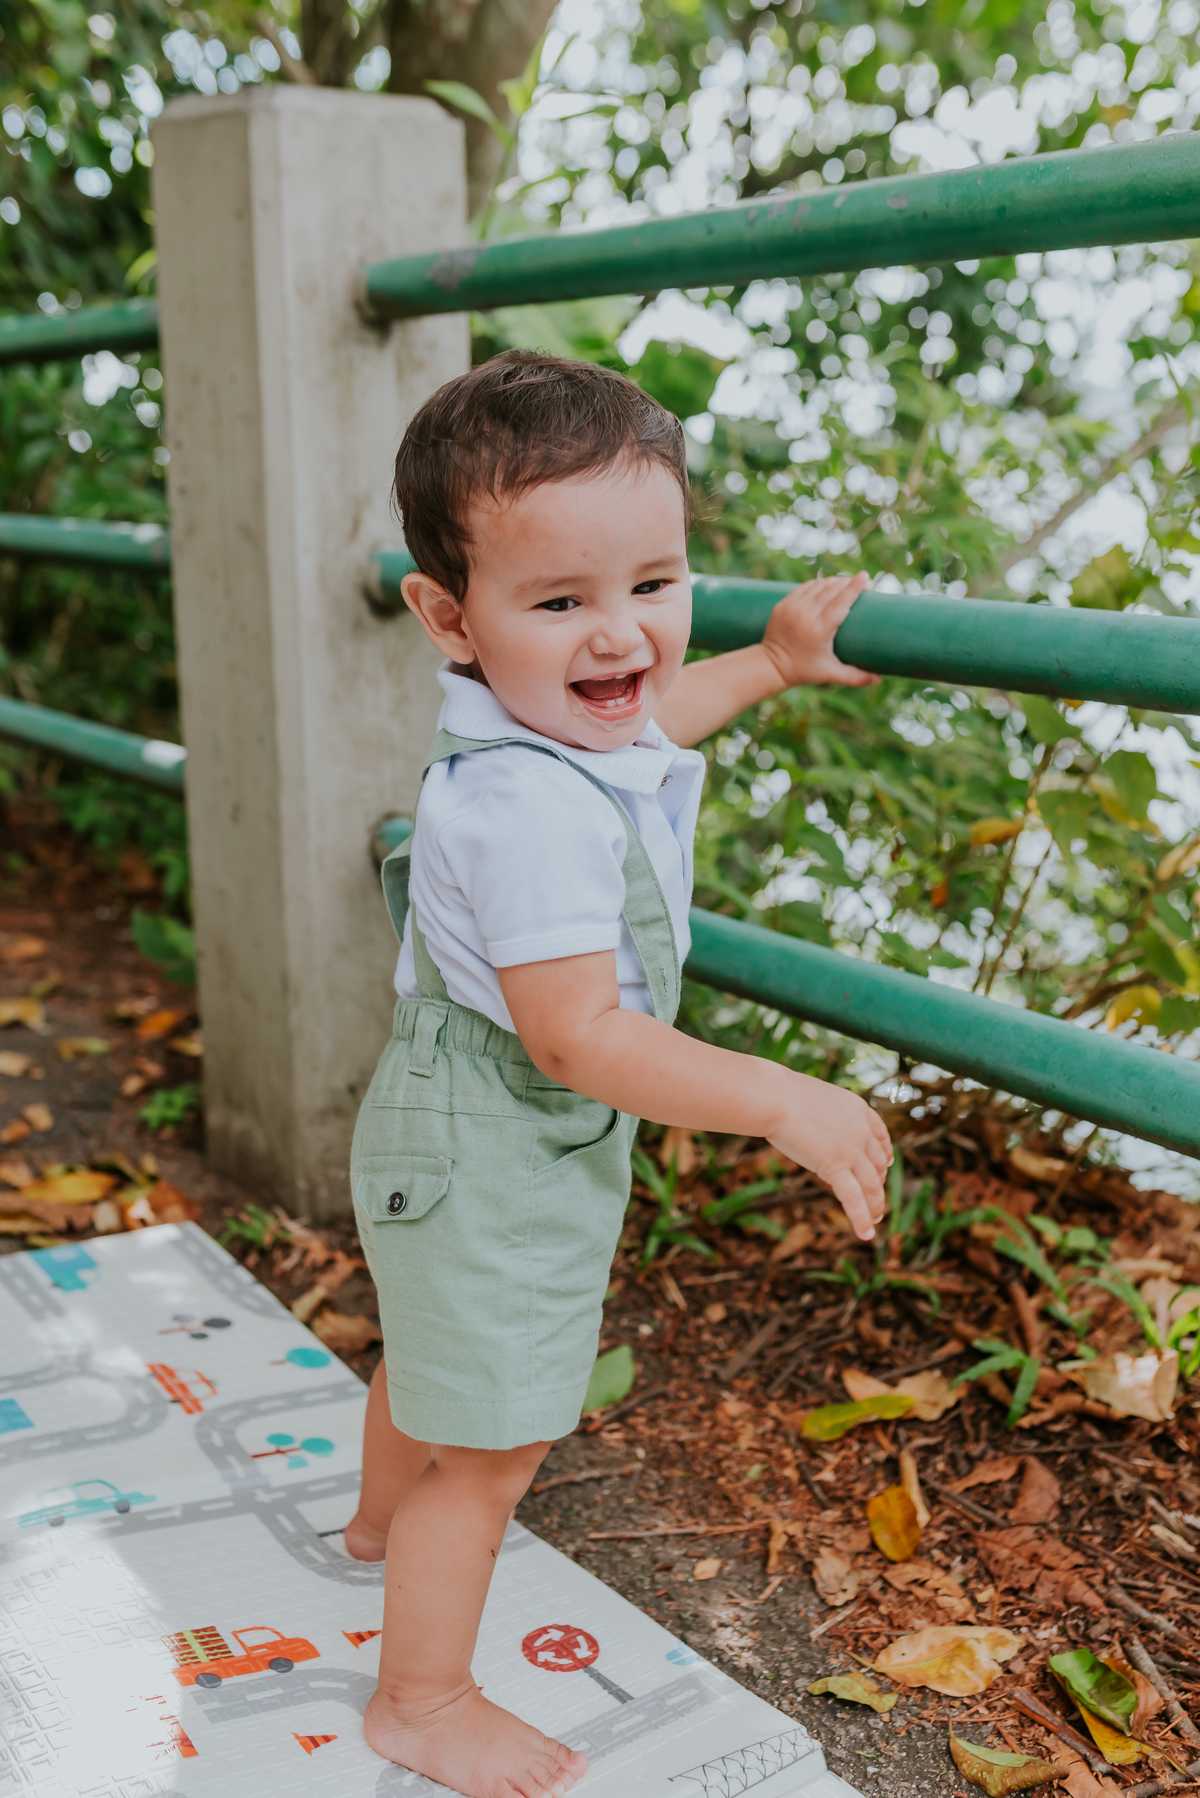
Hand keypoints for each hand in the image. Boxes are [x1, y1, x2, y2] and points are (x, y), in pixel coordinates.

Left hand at [760, 573, 878, 691]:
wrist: (770, 666)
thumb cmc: (803, 671)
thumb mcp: (830, 674)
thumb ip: (856, 677)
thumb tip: (879, 679)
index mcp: (818, 630)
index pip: (840, 602)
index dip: (854, 588)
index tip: (866, 578)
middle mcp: (805, 614)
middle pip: (831, 590)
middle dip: (849, 582)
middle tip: (863, 582)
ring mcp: (792, 607)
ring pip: (818, 585)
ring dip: (835, 581)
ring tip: (848, 583)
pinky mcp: (784, 604)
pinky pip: (806, 587)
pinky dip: (819, 584)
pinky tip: (829, 584)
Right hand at [764, 1074, 890, 1241]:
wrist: (776, 1098)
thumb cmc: (783, 1094)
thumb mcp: (816, 1099)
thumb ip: (828, 1115)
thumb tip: (817, 1124)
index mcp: (860, 1110)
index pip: (880, 1137)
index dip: (886, 1154)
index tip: (887, 1165)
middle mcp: (862, 1131)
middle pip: (877, 1165)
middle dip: (879, 1184)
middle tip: (878, 1200)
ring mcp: (852, 1150)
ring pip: (871, 1186)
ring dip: (875, 1206)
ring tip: (876, 1221)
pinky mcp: (836, 1166)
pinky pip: (854, 1199)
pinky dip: (862, 1219)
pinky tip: (866, 1234)